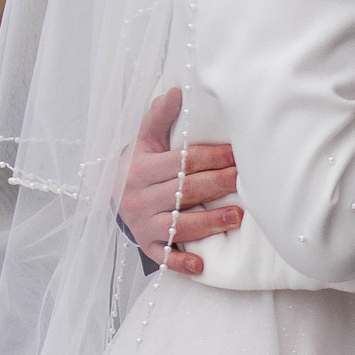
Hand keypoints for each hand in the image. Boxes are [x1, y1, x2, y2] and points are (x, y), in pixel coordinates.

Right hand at [118, 89, 239, 274]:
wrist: (110, 194)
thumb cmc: (139, 164)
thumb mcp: (144, 139)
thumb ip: (159, 116)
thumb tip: (176, 90)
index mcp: (141, 168)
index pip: (181, 162)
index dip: (211, 157)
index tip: (237, 154)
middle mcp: (140, 197)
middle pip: (185, 192)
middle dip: (217, 185)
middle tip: (243, 182)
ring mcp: (143, 223)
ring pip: (179, 224)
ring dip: (208, 222)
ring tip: (236, 217)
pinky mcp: (146, 244)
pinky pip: (163, 256)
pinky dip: (180, 261)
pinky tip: (200, 264)